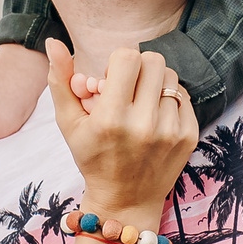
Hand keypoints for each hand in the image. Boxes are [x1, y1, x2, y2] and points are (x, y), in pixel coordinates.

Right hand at [48, 40, 198, 214]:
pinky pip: (184, 96)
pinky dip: (169, 101)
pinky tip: (155, 118)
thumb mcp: (69, 123)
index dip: (118, 63)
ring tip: (141, 104)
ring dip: (154, 84)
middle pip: (153, 60)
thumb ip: (60, 81)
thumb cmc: (92, 158)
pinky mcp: (189, 137)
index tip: (112, 81)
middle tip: (128, 87)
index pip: (127, 57)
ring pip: (170, 76)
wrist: (125, 201)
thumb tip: (53, 42)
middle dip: (138, 68)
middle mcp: (143, 124)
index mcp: (110, 118)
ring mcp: (170, 131)